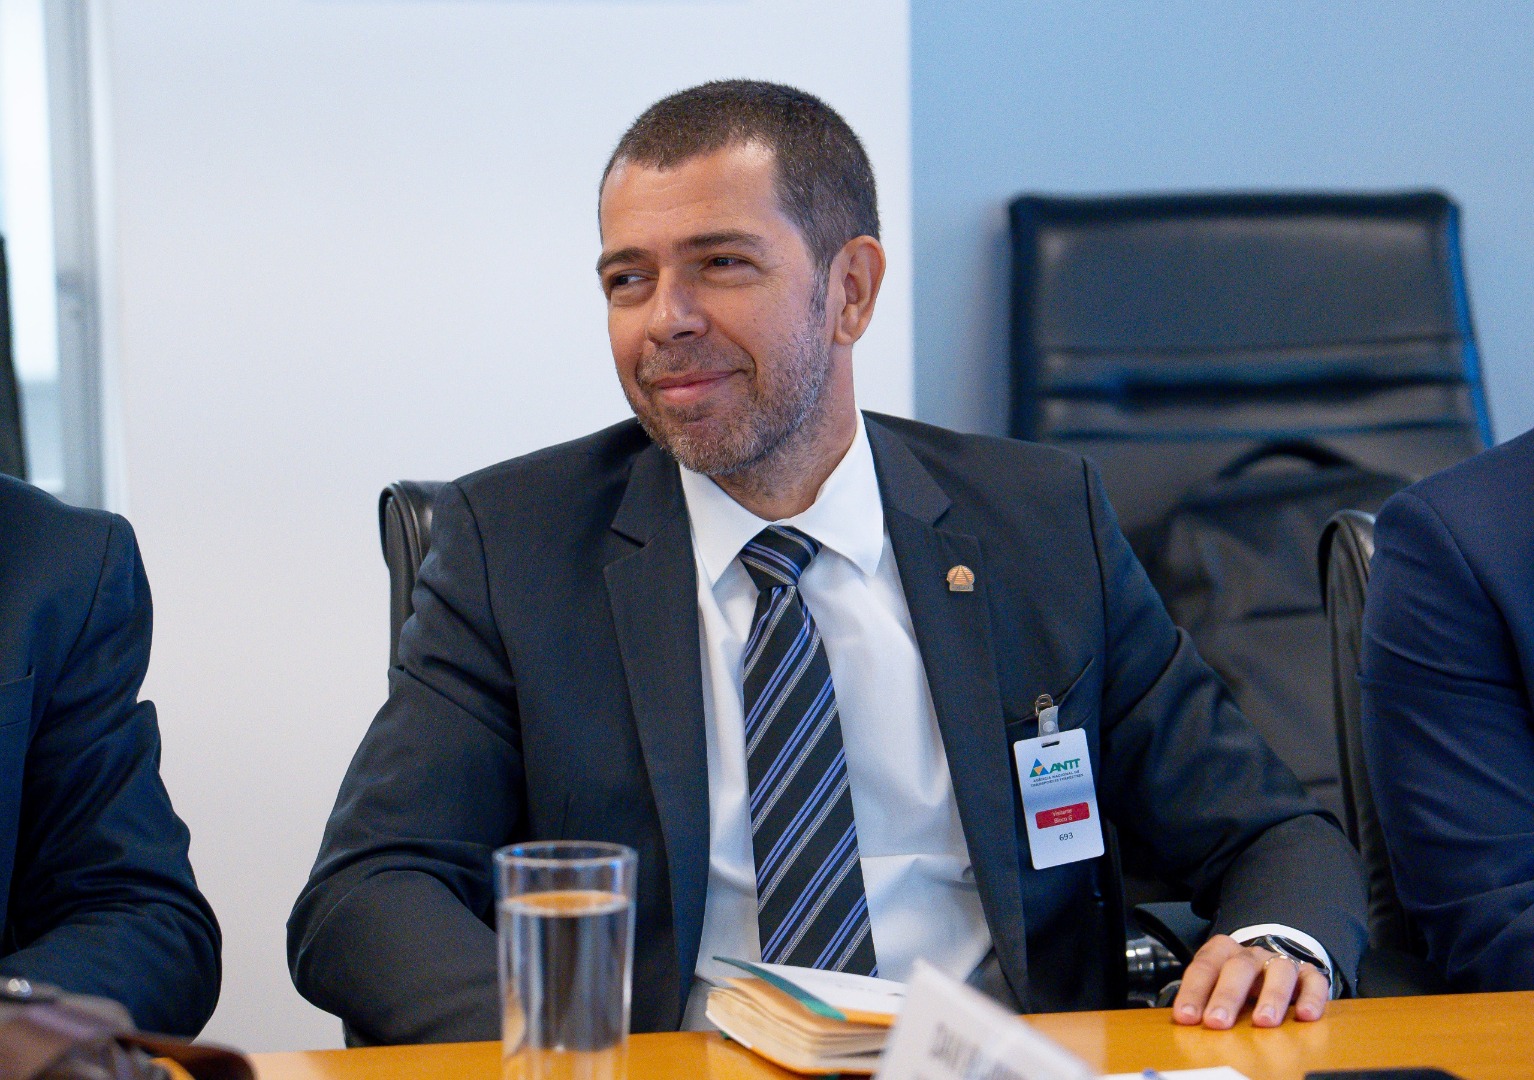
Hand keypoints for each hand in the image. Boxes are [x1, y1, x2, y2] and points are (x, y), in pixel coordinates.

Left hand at [1171, 934, 1329, 1028]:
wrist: (1272, 963)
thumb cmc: (1237, 982)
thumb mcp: (1215, 985)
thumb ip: (1202, 998)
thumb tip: (1184, 1020)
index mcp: (1223, 952)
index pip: (1204, 966)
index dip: (1193, 991)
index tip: (1186, 1017)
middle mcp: (1251, 954)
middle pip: (1238, 967)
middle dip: (1226, 996)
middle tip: (1217, 1022)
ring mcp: (1281, 962)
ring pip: (1278, 970)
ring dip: (1271, 996)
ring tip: (1263, 1022)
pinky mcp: (1309, 975)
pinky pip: (1314, 982)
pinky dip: (1311, 998)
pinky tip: (1304, 1015)